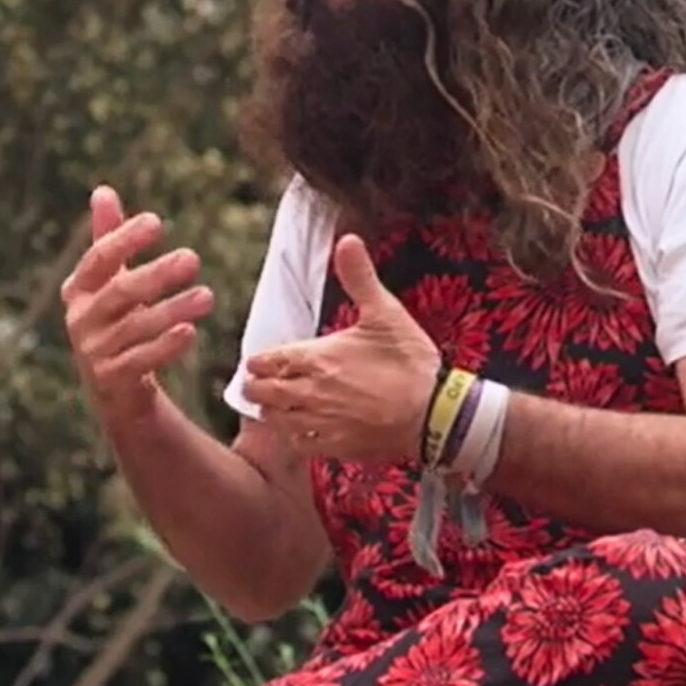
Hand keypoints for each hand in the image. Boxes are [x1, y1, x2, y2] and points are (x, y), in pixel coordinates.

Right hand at [62, 185, 213, 417]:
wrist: (114, 388)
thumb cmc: (115, 321)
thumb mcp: (110, 280)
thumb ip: (108, 238)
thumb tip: (102, 190)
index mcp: (78, 289)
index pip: (99, 259)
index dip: (124, 239)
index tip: (156, 222)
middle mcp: (80, 319)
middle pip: (121, 292)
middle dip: (157, 274)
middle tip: (193, 258)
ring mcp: (93, 352)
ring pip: (136, 327)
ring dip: (173, 309)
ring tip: (207, 296)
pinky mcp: (111, 380)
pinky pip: (140, 360)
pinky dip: (165, 346)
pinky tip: (190, 332)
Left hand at [242, 234, 439, 462]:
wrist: (432, 413)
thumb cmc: (409, 361)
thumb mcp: (385, 312)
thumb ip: (359, 277)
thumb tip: (346, 240)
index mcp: (316, 357)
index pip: (268, 361)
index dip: (257, 363)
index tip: (255, 363)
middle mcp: (310, 391)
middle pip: (263, 393)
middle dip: (255, 388)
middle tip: (253, 385)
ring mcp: (321, 421)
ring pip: (276, 420)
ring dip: (270, 412)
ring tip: (271, 407)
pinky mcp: (335, 445)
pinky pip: (300, 444)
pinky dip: (293, 437)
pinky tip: (299, 432)